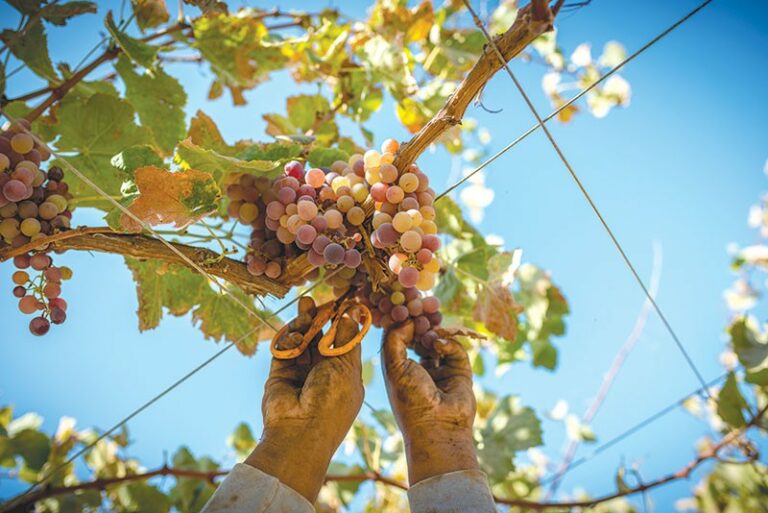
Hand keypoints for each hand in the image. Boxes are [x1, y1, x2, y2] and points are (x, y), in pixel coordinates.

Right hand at [246, 298, 363, 501]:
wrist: (300, 430)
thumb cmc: (332, 400)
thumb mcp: (345, 365)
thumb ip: (344, 337)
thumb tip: (349, 313)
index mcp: (346, 378)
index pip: (344, 345)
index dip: (341, 324)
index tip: (340, 303)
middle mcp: (323, 376)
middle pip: (320, 340)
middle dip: (318, 320)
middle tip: (314, 301)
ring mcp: (300, 376)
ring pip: (301, 342)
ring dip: (303, 324)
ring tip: (305, 305)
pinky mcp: (280, 375)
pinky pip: (284, 351)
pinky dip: (289, 340)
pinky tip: (296, 336)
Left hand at [381, 321, 478, 484]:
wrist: (438, 426)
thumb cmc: (410, 399)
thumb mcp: (394, 366)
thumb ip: (395, 338)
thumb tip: (406, 318)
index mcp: (399, 367)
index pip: (400, 336)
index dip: (402, 321)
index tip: (403, 305)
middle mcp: (419, 366)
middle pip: (420, 335)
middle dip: (421, 321)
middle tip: (422, 306)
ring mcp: (440, 368)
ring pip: (438, 338)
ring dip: (433, 330)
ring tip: (429, 327)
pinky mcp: (459, 371)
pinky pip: (454, 348)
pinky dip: (447, 343)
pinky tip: (438, 346)